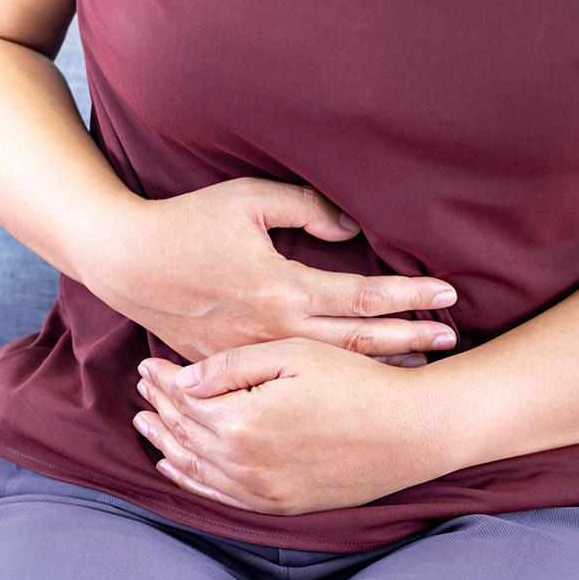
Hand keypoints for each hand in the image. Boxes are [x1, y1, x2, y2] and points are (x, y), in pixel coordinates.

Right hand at [81, 177, 457, 362]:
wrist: (126, 263)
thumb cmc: (185, 225)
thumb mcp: (246, 200)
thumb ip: (305, 208)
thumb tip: (351, 229)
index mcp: (281, 288)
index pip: (363, 297)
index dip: (410, 295)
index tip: (448, 294)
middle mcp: (273, 331)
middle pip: (358, 342)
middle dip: (410, 338)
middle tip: (452, 338)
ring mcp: (252, 355)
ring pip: (329, 368)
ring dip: (378, 364)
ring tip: (418, 363)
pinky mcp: (232, 367)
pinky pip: (291, 378)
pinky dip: (331, 378)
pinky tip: (353, 379)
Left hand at [132, 338, 463, 514]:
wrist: (412, 431)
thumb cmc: (357, 382)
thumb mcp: (294, 354)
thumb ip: (231, 367)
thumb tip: (181, 380)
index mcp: (242, 421)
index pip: (184, 399)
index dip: (162, 379)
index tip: (146, 363)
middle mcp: (244, 463)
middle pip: (184, 434)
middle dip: (158, 408)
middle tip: (141, 388)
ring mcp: (262, 490)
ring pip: (195, 468)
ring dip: (166, 445)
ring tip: (146, 424)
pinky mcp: (280, 505)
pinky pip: (220, 497)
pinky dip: (192, 481)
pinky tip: (177, 468)